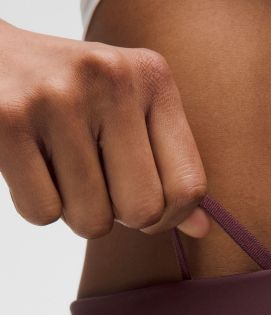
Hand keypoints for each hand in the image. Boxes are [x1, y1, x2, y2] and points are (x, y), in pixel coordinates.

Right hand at [0, 20, 210, 238]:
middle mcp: (112, 81)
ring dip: (77, 211)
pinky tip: (33, 167)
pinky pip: (43, 213)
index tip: (144, 208)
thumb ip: (171, 170)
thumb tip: (201, 229)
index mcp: (153, 79)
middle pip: (143, 210)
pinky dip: (39, 205)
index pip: (189, 185)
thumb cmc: (74, 96)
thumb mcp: (132, 115)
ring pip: (92, 220)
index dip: (169, 216)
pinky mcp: (8, 121)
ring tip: (63, 170)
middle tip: (99, 186)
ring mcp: (58, 98)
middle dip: (119, 215)